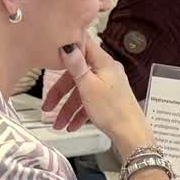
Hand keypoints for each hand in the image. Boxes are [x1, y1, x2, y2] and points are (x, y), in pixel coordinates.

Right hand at [45, 37, 150, 155]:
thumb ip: (76, 66)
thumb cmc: (113, 111)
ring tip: (58, 124)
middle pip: (77, 75)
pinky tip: (71, 126)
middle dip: (60, 93)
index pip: (83, 45)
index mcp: (104, 63)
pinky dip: (79, 113)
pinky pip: (90, 102)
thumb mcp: (88, 87)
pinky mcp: (109, 99)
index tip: (52, 53)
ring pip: (82, 92)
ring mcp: (109, 86)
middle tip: (47, 107)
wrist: (131, 135)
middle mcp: (107, 71)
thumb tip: (68, 44)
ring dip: (68, 109)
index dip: (68, 46)